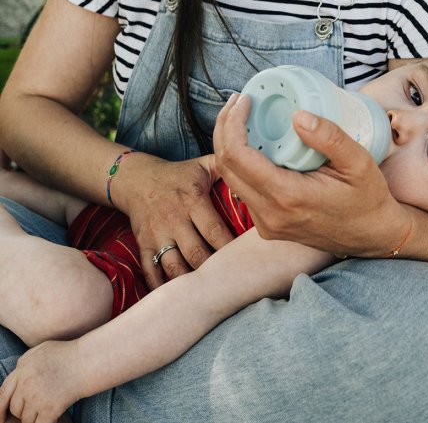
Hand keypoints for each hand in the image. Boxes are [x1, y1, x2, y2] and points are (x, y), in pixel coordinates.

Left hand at [0, 340, 79, 422]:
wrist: (86, 361)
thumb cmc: (66, 354)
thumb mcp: (41, 349)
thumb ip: (25, 361)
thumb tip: (16, 372)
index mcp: (23, 368)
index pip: (3, 392)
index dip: (1, 407)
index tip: (3, 416)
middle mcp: (26, 383)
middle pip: (15, 407)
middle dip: (23, 411)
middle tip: (36, 407)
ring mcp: (37, 396)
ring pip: (26, 419)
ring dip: (34, 418)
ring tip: (45, 410)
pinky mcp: (50, 408)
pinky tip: (51, 418)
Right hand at [112, 152, 234, 288]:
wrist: (138, 179)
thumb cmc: (179, 175)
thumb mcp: (203, 165)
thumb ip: (227, 167)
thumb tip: (255, 172)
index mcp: (192, 200)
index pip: (215, 230)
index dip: (230, 249)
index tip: (245, 260)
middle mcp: (174, 219)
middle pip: (197, 254)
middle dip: (214, 271)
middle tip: (231, 282)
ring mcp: (156, 234)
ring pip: (174, 268)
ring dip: (191, 282)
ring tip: (208, 293)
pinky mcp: (142, 245)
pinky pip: (150, 271)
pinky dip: (161, 288)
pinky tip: (177, 298)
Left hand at [214, 95, 411, 257]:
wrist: (373, 236)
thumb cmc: (368, 199)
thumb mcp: (358, 162)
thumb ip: (329, 137)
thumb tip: (297, 115)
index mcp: (287, 197)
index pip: (237, 156)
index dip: (232, 123)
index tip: (245, 100)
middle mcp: (269, 214)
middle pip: (225, 165)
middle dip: (224, 128)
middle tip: (239, 101)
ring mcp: (266, 224)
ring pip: (229, 178)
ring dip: (229, 144)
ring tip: (243, 116)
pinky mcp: (268, 225)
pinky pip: (242, 189)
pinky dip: (240, 162)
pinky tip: (254, 142)